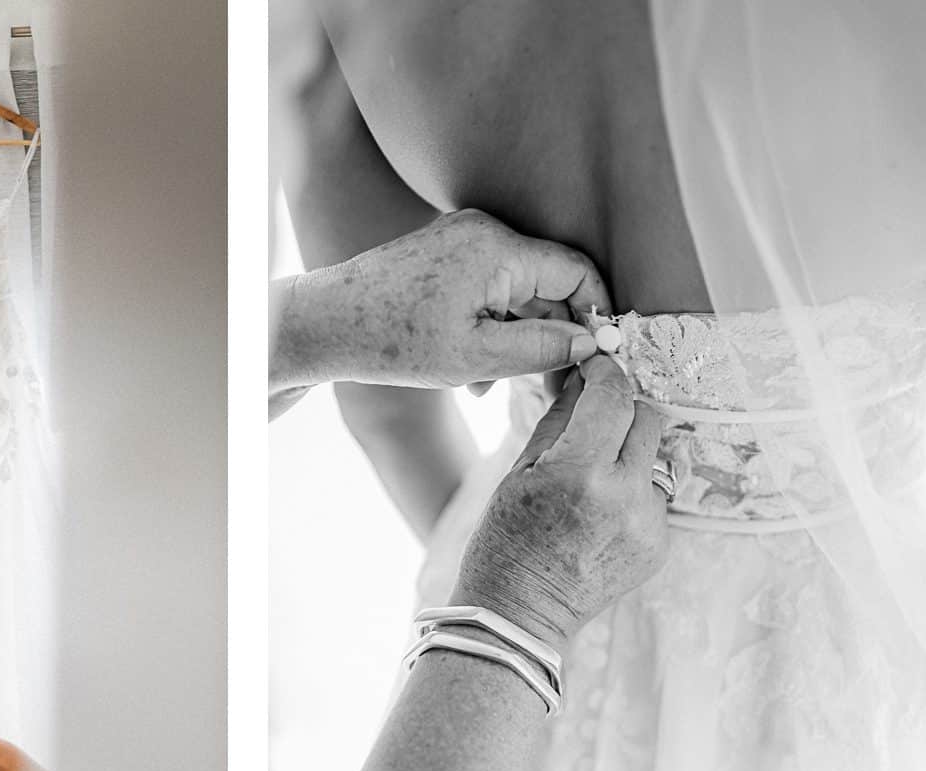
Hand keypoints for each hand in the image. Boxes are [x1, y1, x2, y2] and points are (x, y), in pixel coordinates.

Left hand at [272, 209, 609, 399]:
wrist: (326, 323)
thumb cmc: (394, 342)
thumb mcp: (475, 358)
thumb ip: (541, 348)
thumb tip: (592, 343)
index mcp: (498, 248)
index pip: (576, 270)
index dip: (595, 313)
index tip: (599, 354)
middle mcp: (485, 231)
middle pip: (547, 282)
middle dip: (549, 334)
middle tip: (548, 384)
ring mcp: (463, 237)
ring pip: (515, 290)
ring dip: (514, 338)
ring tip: (487, 385)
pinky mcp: (446, 251)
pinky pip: (488, 287)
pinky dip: (488, 325)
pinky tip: (469, 370)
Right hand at [453, 355, 669, 644]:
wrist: (519, 617)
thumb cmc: (504, 544)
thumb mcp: (519, 473)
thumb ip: (559, 420)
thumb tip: (582, 377)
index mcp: (581, 473)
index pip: (615, 397)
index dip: (607, 373)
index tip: (597, 365)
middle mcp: (624, 496)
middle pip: (648, 419)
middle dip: (623, 408)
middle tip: (597, 414)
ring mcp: (648, 524)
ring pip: (653, 458)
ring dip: (627, 454)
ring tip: (589, 482)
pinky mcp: (659, 545)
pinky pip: (653, 496)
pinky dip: (630, 493)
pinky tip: (598, 516)